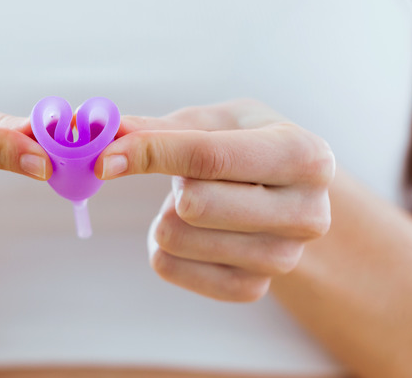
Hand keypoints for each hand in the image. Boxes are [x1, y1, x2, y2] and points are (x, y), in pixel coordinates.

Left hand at [95, 100, 334, 301]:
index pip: (209, 157)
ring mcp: (282, 258)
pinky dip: (165, 246)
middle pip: (193, 205)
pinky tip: (194, 231)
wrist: (289, 196)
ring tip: (197, 202)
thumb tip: (108, 131)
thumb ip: (161, 128)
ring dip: (167, 215)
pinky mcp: (254, 289)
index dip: (149, 152)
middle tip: (186, 176)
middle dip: (171, 185)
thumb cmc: (249, 146)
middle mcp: (306, 213)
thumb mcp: (217, 122)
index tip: (105, 157)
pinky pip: (170, 268)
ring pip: (176, 237)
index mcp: (305, 155)